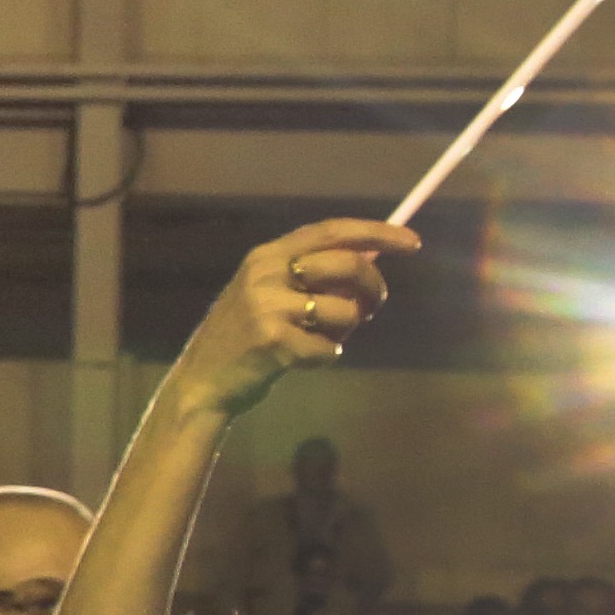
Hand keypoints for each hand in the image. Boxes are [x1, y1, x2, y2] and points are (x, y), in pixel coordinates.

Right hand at [174, 217, 420, 422]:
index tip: (412, 243)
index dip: (376, 233)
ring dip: (344, 332)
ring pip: (344, 311)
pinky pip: (328, 349)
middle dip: (373, 288)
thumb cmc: (245, 338)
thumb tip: (371, 257)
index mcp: (268, 255)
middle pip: (348, 265)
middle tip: (373, 309)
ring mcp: (266, 306)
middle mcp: (266, 272)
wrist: (201, 382)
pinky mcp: (271, 341)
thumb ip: (313, 274)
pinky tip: (302, 361)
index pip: (332, 231)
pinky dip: (325, 358)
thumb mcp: (269, 293)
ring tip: (320, 341)